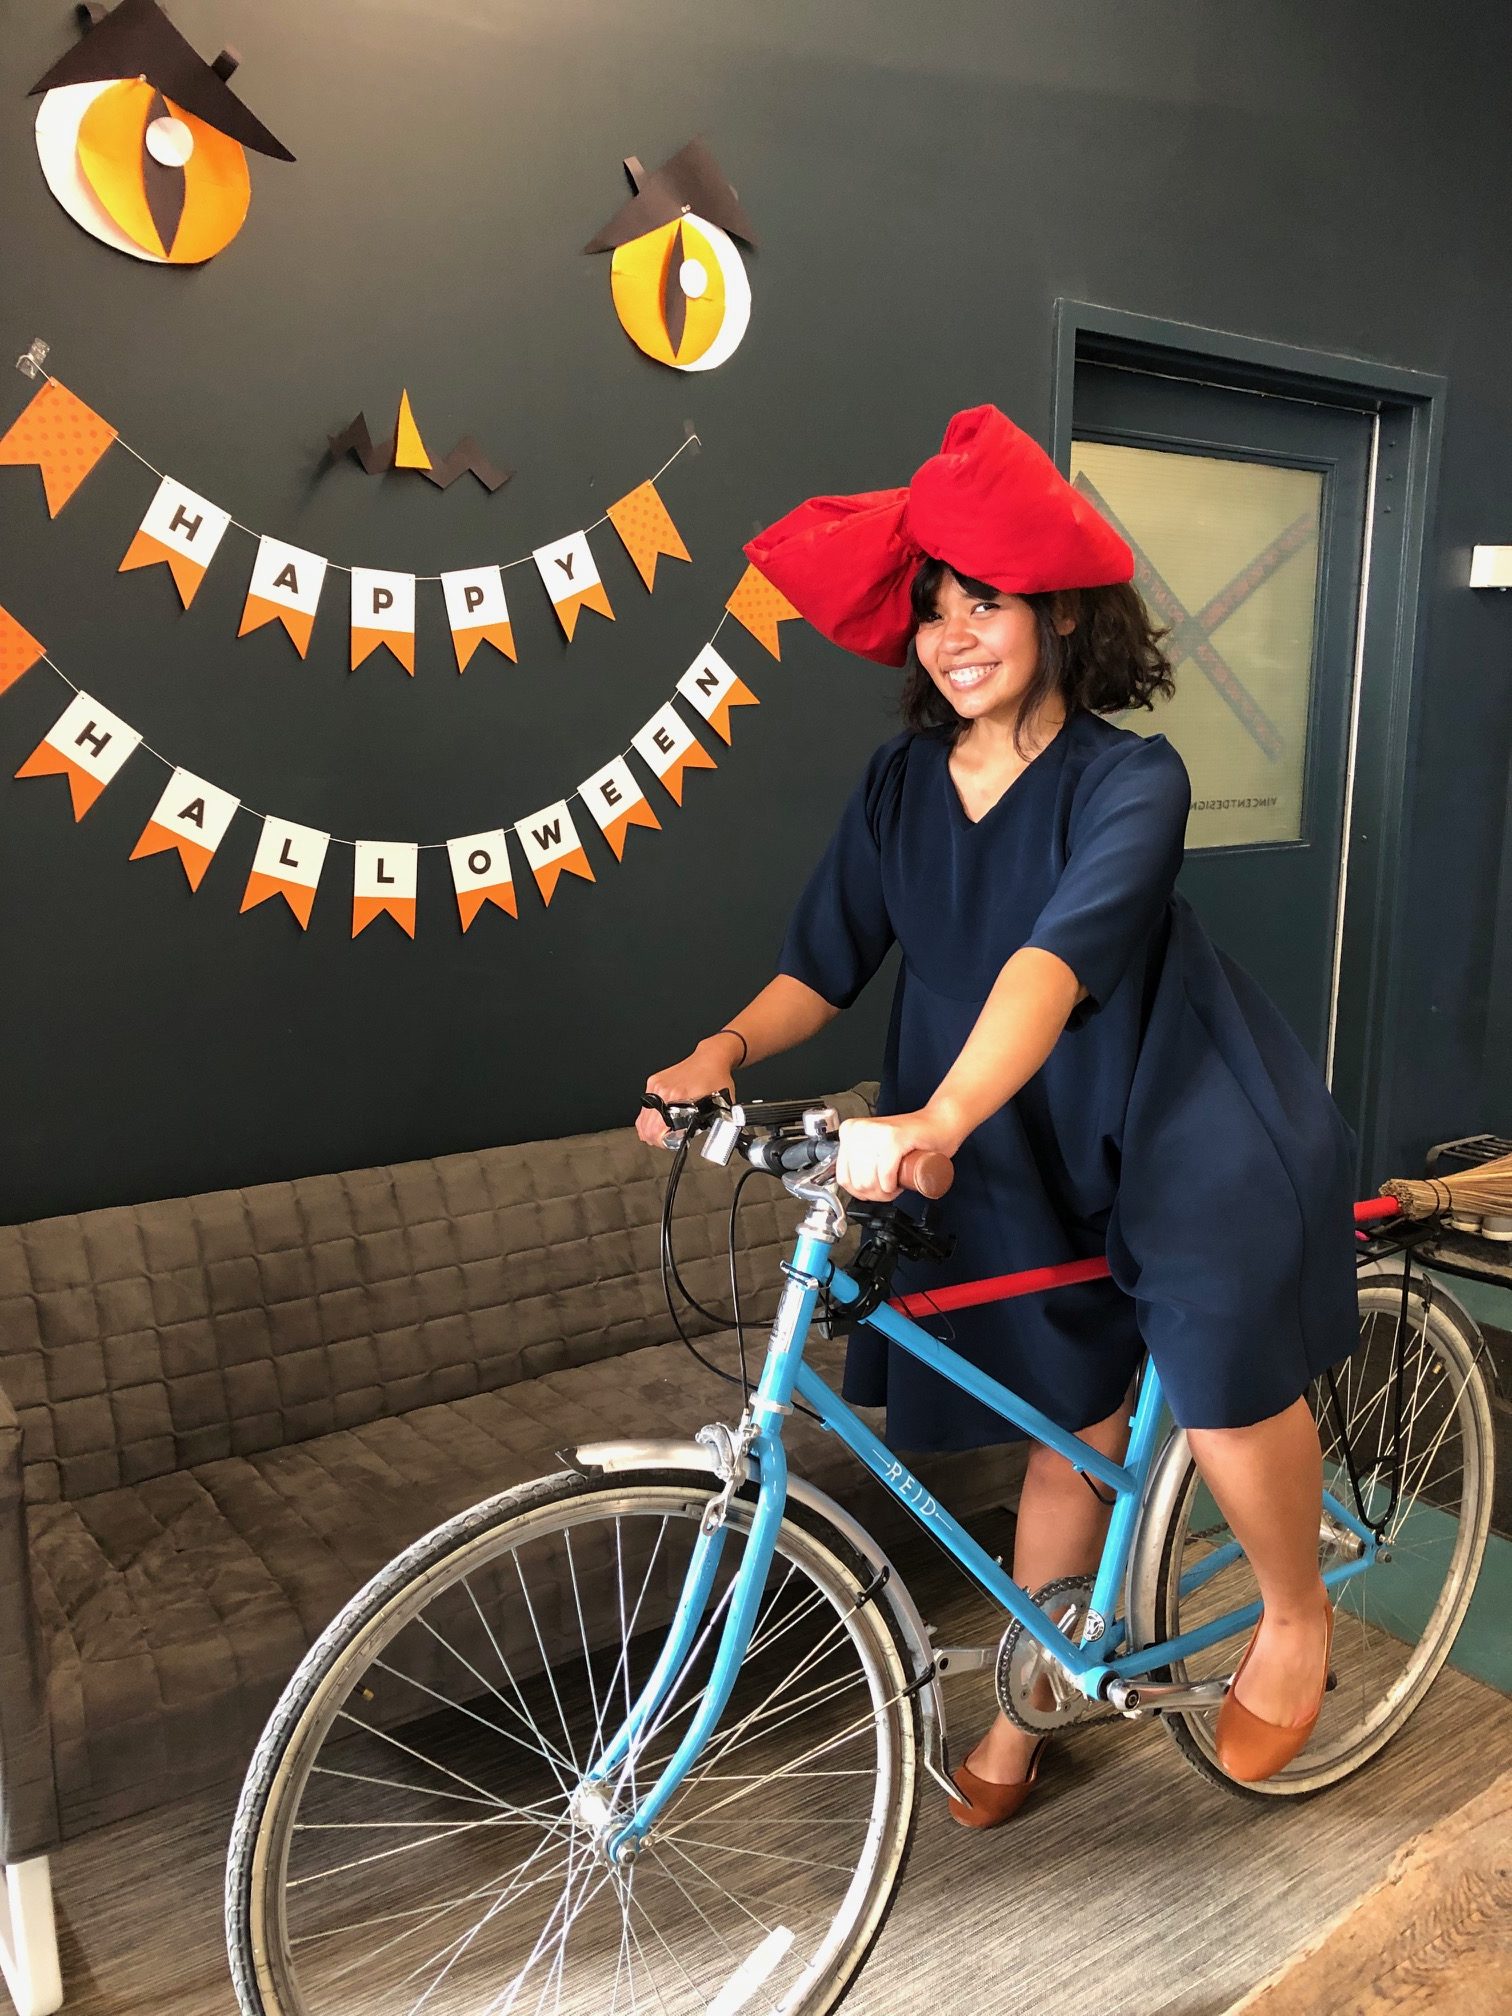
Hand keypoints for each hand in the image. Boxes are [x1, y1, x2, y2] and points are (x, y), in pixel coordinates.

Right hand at [636, 1035, 742, 1147]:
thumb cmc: (716, 1078)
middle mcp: (664, 1090)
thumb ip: (717, 1123)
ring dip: (649, 1130)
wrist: (711, 1058)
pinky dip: (648, 1117)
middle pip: (647, 1126)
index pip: (658, 1129)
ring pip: (642, 1118)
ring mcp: (657, 1086)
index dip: (662, 1142)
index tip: (669, 1144)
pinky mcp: (654, 1082)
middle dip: (655, 1139)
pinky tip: (656, 1121)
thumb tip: (719, 1140)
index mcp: (678, 1097)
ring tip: (659, 1135)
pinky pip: (644, 1106)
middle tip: (665, 1142)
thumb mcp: (720, 1104)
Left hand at [836, 1109, 961, 1200]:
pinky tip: (899, 1181)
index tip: (878, 1189)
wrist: (940, 1124)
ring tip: (896, 1182)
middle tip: (891, 1187)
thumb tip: (852, 1187)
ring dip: (886, 1192)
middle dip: (877, 1194)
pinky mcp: (893, 1137)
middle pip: (858, 1182)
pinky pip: (885, 1173)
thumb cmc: (912, 1140)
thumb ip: (858, 1163)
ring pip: (869, 1181)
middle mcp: (858, 1129)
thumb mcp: (874, 1152)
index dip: (863, 1193)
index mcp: (850, 1132)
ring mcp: (875, 1131)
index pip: (844, 1178)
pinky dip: (892, 1185)